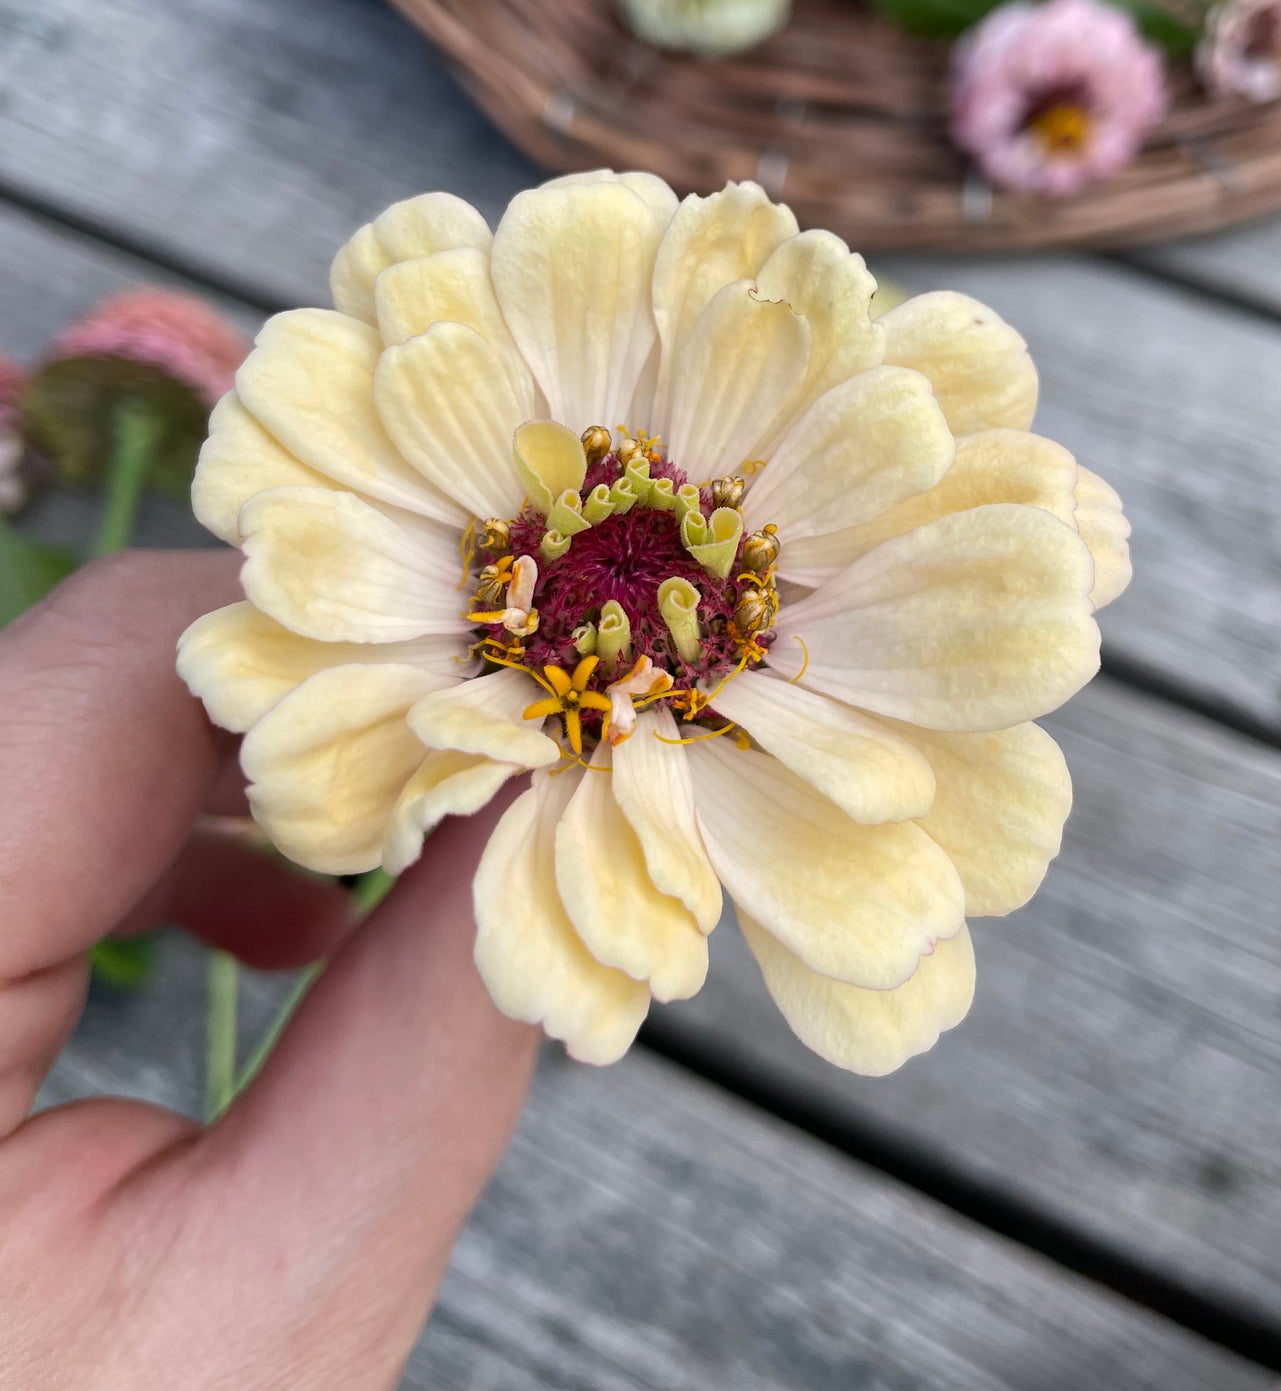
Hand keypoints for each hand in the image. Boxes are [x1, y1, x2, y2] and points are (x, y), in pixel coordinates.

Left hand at [0, 552, 537, 1390]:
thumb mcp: (266, 1310)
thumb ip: (427, 1034)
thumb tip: (557, 799)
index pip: (119, 663)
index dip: (340, 642)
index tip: (517, 685)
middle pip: (97, 669)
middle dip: (319, 694)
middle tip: (495, 748)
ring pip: (77, 720)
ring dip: (265, 761)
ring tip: (407, 853)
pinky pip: (42, 804)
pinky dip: (181, 829)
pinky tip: (285, 921)